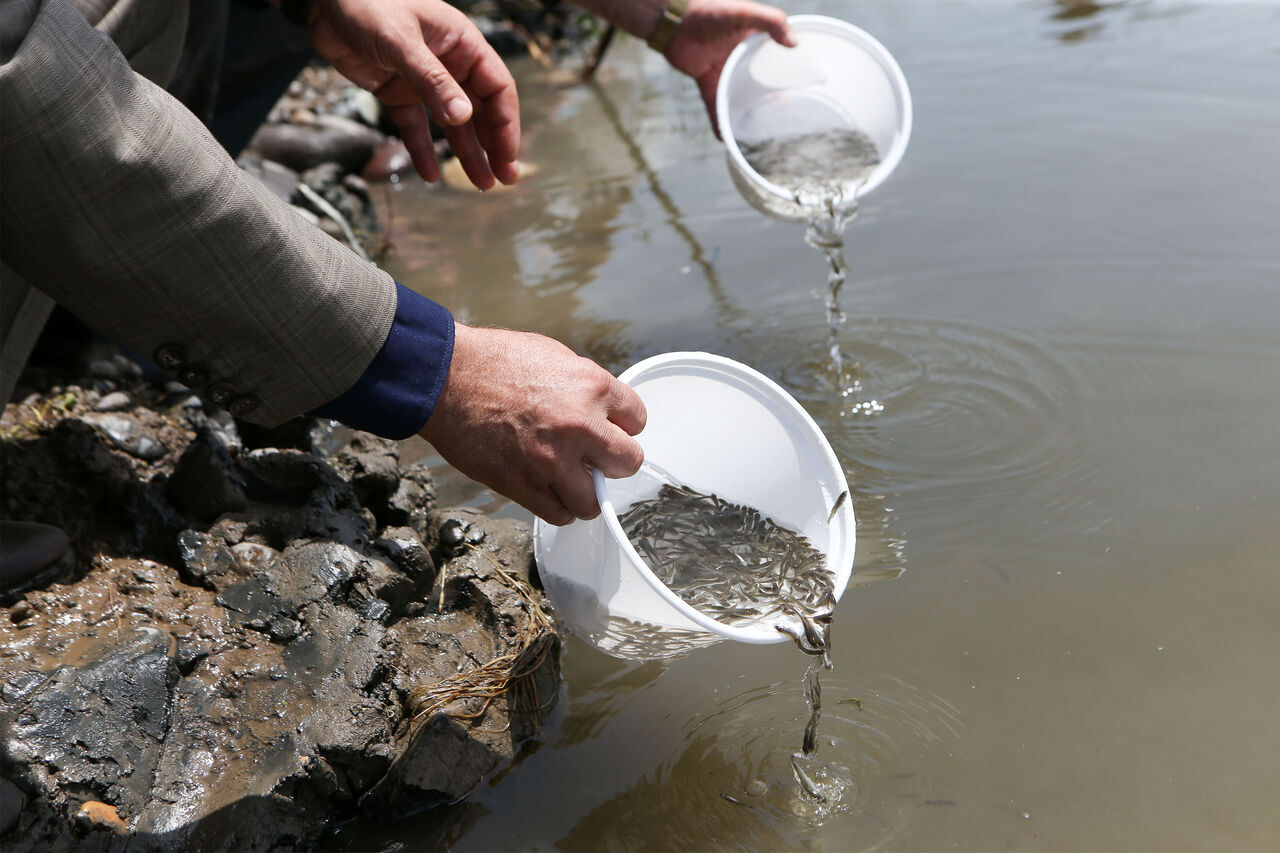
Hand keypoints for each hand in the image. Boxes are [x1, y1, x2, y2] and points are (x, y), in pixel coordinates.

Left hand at [306, 0, 520, 188]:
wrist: (321, 1)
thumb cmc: (366, 4)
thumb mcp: (401, 41)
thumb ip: (431, 80)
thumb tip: (463, 116)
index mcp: (462, 43)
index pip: (497, 88)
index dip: (506, 124)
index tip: (508, 156)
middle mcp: (449, 63)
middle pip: (480, 110)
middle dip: (493, 145)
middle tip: (504, 180)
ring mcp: (422, 80)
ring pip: (452, 123)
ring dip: (466, 154)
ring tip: (480, 185)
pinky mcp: (397, 91)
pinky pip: (415, 125)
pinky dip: (421, 149)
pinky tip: (430, 175)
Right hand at [419, 325, 646, 524]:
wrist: (445, 378)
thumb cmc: (494, 361)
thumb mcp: (555, 357)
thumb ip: (585, 387)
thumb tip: (601, 411)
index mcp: (592, 386)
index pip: (638, 420)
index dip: (623, 426)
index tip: (608, 429)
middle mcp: (580, 426)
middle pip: (628, 463)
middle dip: (612, 461)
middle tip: (593, 457)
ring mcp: (553, 460)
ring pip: (594, 501)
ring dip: (584, 492)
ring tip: (569, 479)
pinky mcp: (524, 485)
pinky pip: (559, 514)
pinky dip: (557, 506)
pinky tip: (547, 489)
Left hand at [662, 0, 795, 135]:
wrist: (674, 22)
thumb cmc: (710, 12)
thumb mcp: (743, 12)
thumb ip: (770, 21)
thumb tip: (794, 43)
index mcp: (755, 43)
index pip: (778, 59)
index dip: (790, 72)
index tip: (805, 87)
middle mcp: (742, 60)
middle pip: (761, 83)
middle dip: (773, 98)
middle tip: (787, 114)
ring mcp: (724, 73)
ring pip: (740, 98)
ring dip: (748, 114)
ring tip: (762, 131)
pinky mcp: (708, 83)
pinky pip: (715, 107)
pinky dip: (719, 122)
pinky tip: (727, 138)